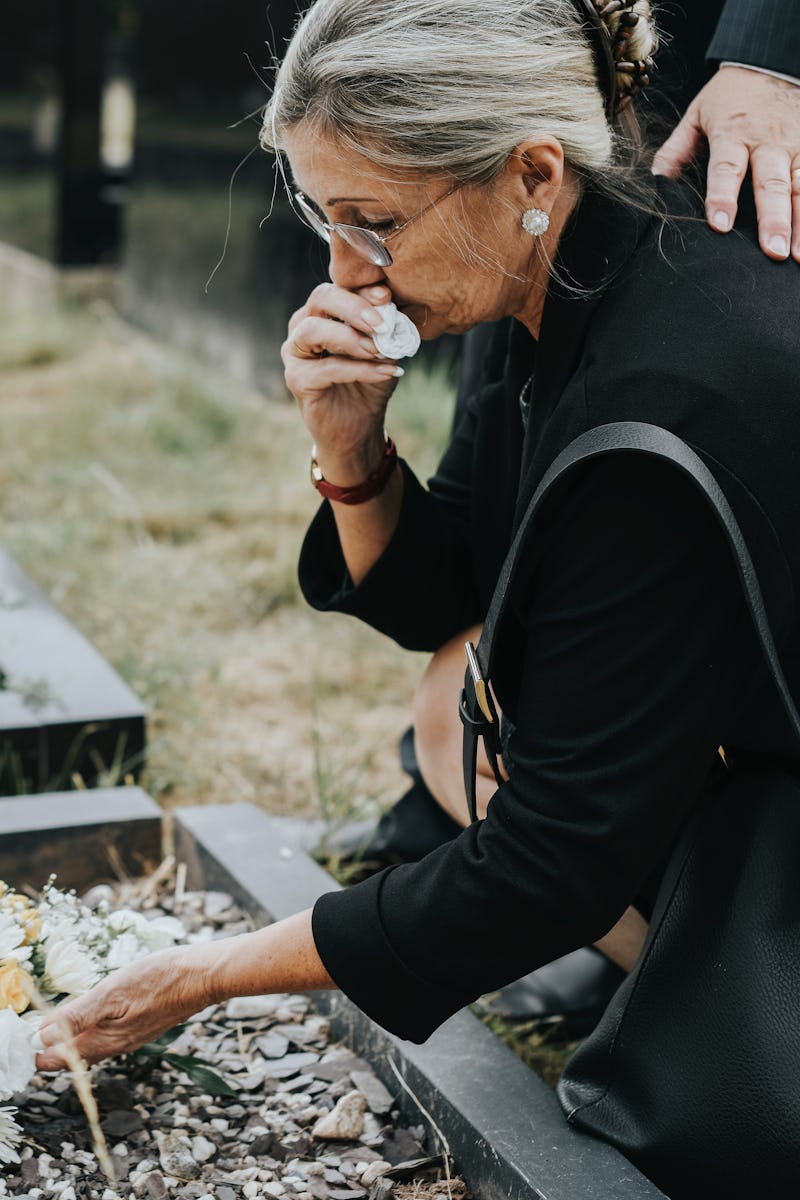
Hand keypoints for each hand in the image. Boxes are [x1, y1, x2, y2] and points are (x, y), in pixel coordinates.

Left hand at [35, 944, 217, 1068]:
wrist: (204, 976)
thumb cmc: (161, 979)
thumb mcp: (112, 992)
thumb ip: (76, 1016)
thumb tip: (41, 1037)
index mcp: (104, 1042)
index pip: (57, 1060)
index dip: (36, 1049)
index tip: (23, 1033)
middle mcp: (115, 1047)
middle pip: (72, 1056)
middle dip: (49, 1045)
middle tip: (32, 1025)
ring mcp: (130, 1038)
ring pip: (90, 1046)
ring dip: (69, 1037)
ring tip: (53, 1019)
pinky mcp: (141, 1026)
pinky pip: (107, 1036)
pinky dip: (90, 1029)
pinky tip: (90, 1012)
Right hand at [283, 282, 404, 483]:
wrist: (359, 428)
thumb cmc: (370, 383)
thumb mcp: (385, 350)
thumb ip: (385, 328)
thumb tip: (391, 306)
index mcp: (324, 312)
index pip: (340, 288)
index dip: (362, 290)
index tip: (386, 296)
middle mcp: (304, 325)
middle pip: (321, 298)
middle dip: (353, 307)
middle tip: (380, 322)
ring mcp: (295, 352)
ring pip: (314, 330)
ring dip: (350, 338)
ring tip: (379, 350)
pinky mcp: (296, 379)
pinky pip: (326, 368)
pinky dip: (359, 369)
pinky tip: (386, 372)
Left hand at [653, 66, 799, 262]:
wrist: (772, 59)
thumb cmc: (730, 94)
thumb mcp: (697, 114)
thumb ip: (677, 149)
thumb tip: (655, 180)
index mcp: (734, 133)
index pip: (726, 169)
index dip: (722, 197)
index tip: (720, 225)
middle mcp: (769, 141)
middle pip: (771, 183)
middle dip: (773, 218)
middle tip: (772, 251)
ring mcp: (797, 144)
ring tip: (798, 256)